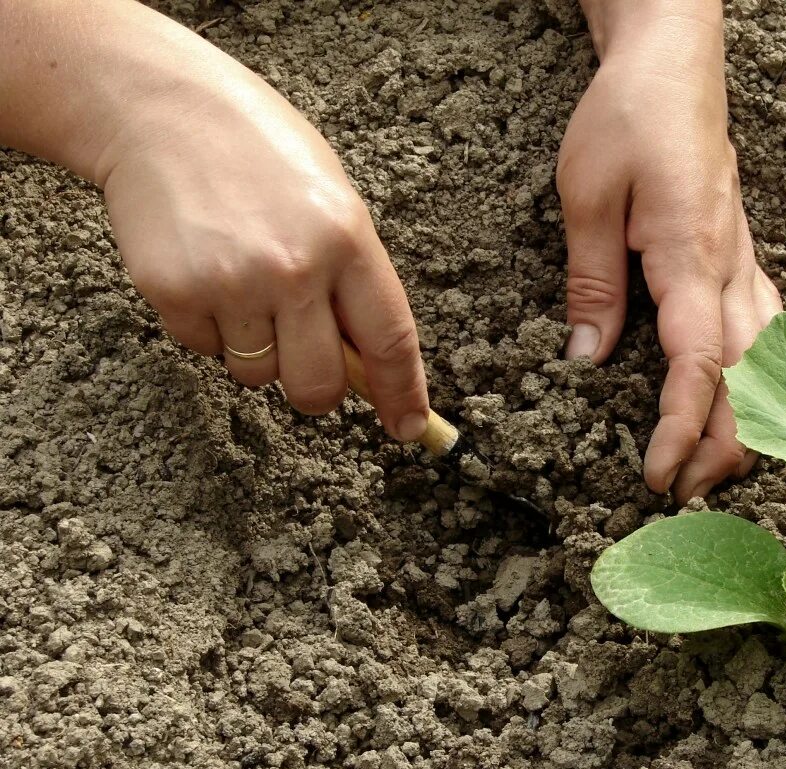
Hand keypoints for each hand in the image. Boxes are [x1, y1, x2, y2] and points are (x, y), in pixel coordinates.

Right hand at [0, 0, 427, 440]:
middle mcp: (294, 267)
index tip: (409, 429)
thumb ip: (353, 280)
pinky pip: (205, 350)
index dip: (403, 394)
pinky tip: (206, 271)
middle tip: (305, 358)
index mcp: (348, 239)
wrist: (162, 108)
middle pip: (319, 386)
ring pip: (256, 374)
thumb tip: (369, 364)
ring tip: (244, 283)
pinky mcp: (174, 291)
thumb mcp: (333, 202)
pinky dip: (209, 328)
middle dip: (316, 389)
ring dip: (256, 350)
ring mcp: (232, 282)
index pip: (390, 341)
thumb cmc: (260, 153)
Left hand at [558, 1, 781, 498]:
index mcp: (692, 255)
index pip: (700, 364)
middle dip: (723, 447)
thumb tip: (585, 361)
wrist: (675, 68)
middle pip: (752, 380)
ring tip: (710, 468)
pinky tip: (746, 406)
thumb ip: (591, 282)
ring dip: (748, 421)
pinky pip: (769, 334)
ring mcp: (747, 266)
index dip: (683, 427)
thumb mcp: (586, 196)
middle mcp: (733, 269)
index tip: (657, 473)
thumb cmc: (627, 119)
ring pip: (770, 363)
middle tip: (681, 493)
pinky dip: (760, 383)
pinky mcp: (743, 261)